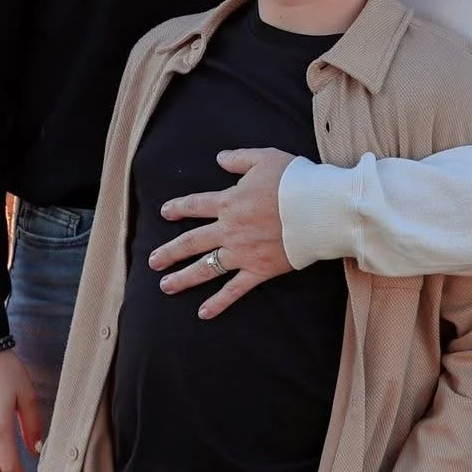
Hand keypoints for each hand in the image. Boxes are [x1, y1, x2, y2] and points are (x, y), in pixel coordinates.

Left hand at [149, 148, 295, 318]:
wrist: (317, 209)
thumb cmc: (294, 181)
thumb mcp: (265, 158)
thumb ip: (239, 159)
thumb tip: (219, 158)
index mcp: (229, 202)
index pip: (196, 205)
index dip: (178, 208)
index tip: (165, 212)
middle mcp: (229, 230)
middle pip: (191, 242)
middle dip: (170, 252)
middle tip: (153, 261)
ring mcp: (242, 252)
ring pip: (205, 268)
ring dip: (183, 278)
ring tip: (166, 286)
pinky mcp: (259, 269)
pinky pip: (234, 289)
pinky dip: (218, 302)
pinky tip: (203, 313)